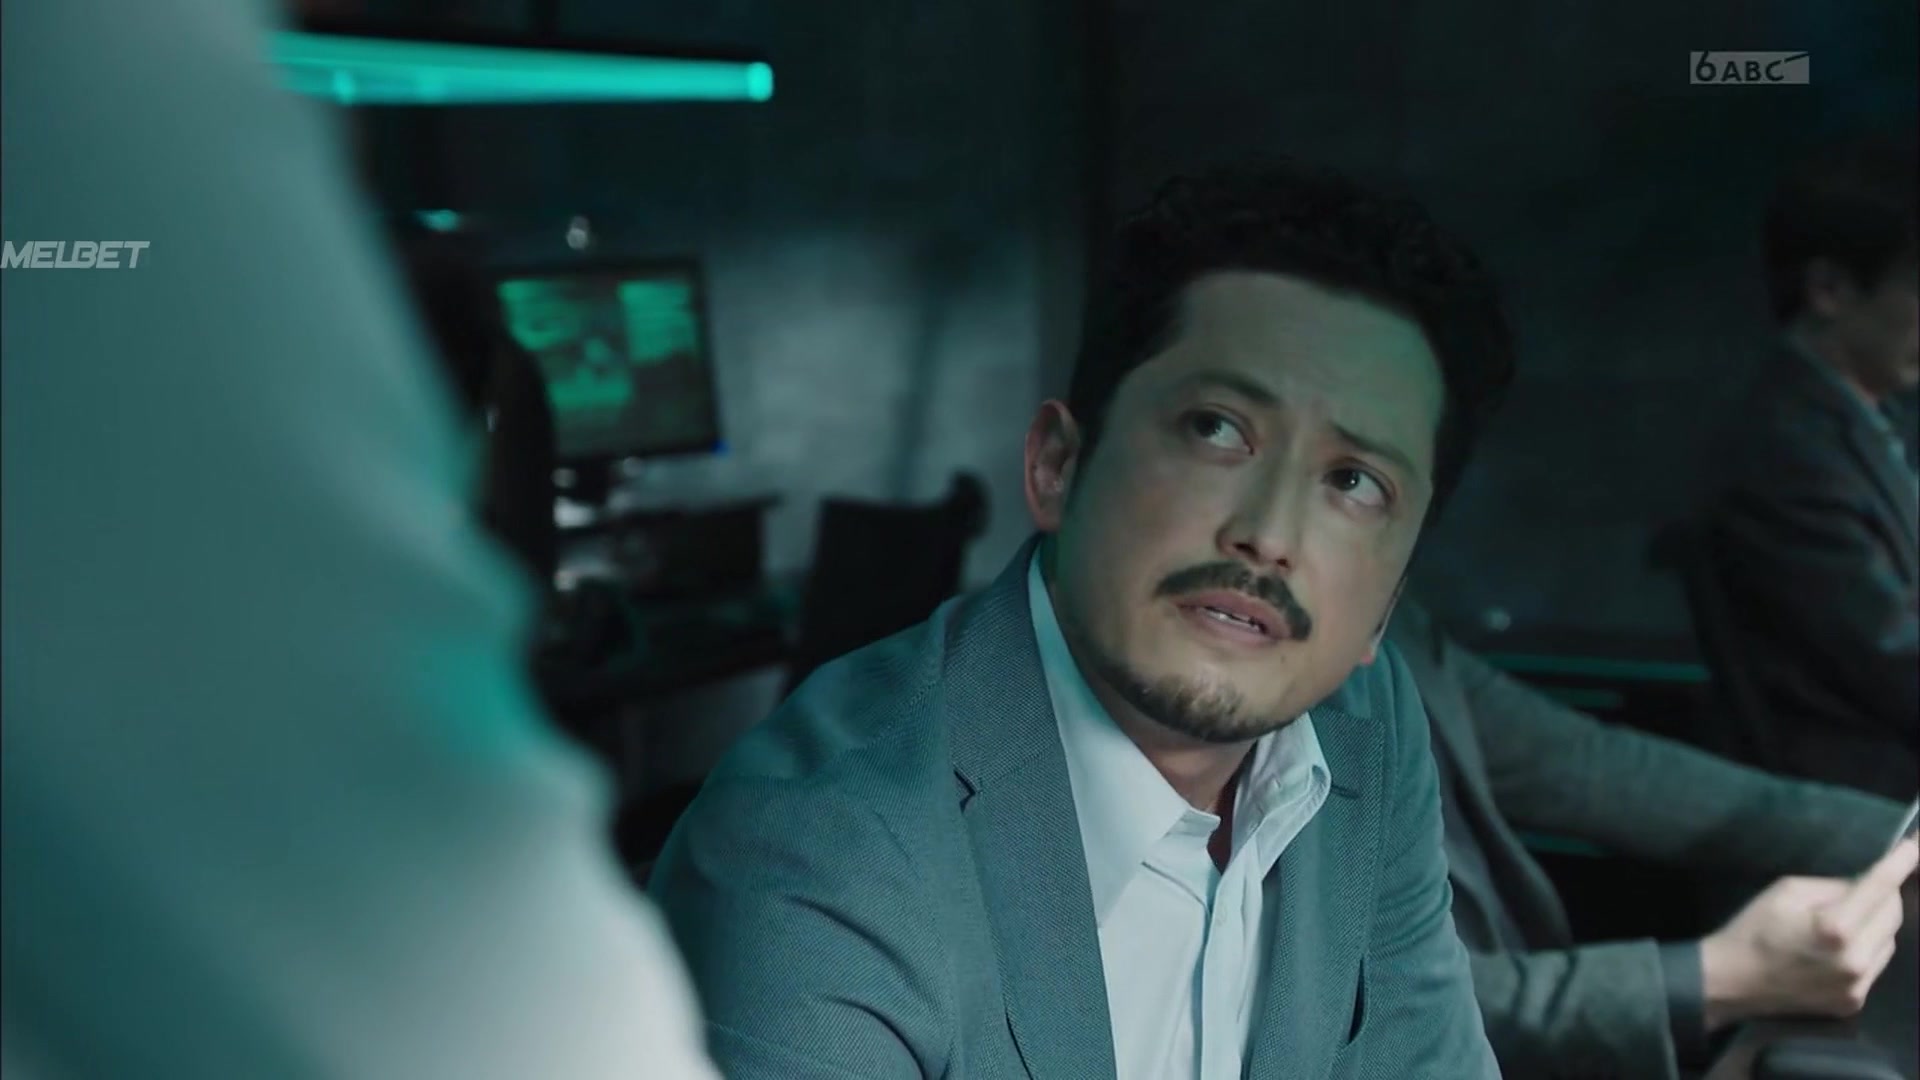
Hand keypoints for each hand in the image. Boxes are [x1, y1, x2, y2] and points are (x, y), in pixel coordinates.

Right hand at [1700, 837, 1917, 1029]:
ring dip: (1876, 924)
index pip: (1880, 886)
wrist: (1732, 983)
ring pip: (1889, 941)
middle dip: (1885, 894)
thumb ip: (1832, 887)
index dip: (1901, 863)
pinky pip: (1875, 964)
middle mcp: (1855, 959)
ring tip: (1845, 922)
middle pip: (1894, 914)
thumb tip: (1865, 885)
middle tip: (1864, 887)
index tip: (1915, 845)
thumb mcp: (1786, 892)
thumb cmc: (1753, 930)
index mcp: (1835, 927)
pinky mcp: (1855, 1002)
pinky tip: (1838, 950)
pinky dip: (1865, 949)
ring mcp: (1858, 985)